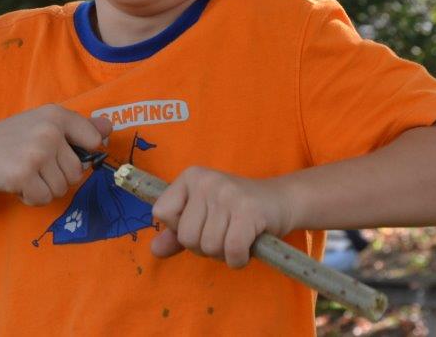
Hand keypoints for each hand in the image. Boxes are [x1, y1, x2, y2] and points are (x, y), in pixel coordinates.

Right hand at [0, 104, 111, 205]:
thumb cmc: (11, 138)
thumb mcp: (44, 123)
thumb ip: (78, 127)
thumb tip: (109, 129)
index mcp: (57, 115)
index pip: (94, 139)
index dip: (83, 153)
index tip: (63, 155)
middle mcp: (50, 131)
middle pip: (77, 172)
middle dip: (58, 177)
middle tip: (35, 166)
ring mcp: (36, 153)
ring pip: (61, 188)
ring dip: (44, 188)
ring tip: (25, 173)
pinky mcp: (22, 175)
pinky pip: (44, 199)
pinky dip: (31, 198)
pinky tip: (18, 184)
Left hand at [150, 166, 293, 268]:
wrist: (281, 200)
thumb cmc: (237, 210)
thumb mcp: (204, 215)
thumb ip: (177, 233)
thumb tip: (154, 250)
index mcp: (191, 176)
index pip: (161, 212)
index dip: (179, 228)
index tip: (202, 222)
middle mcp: (206, 180)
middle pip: (186, 236)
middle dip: (204, 246)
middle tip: (224, 233)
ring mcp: (228, 194)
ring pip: (209, 247)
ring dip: (224, 254)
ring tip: (237, 237)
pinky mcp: (249, 211)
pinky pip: (232, 251)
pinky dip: (239, 259)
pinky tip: (247, 248)